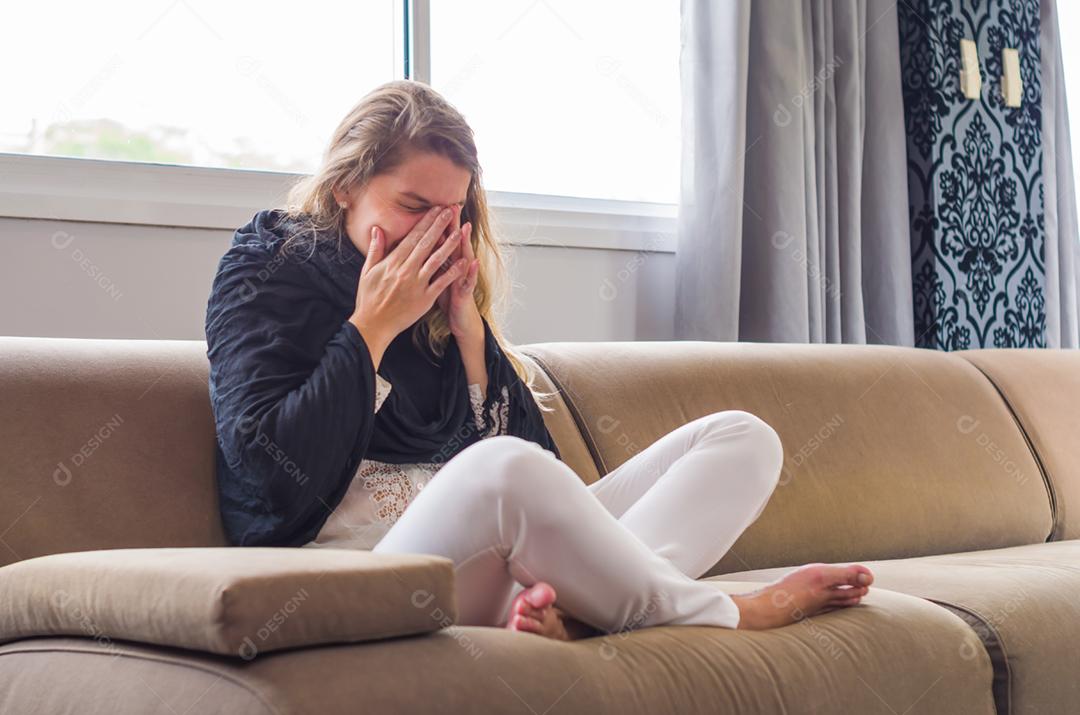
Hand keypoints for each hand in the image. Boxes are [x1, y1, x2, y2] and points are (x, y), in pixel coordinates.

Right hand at [349, 205, 469, 366]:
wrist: (373, 325)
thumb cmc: (369, 298)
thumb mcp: (367, 271)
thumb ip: (375, 249)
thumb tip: (378, 229)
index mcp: (392, 262)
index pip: (411, 237)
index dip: (425, 222)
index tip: (435, 210)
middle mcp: (405, 270)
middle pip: (425, 244)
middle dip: (438, 226)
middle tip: (450, 211)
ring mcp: (416, 284)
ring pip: (435, 260)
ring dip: (448, 245)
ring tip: (459, 232)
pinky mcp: (424, 299)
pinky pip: (441, 283)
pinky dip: (452, 272)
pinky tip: (463, 262)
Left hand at [434, 213, 481, 341]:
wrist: (460, 319)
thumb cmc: (447, 298)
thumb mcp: (435, 278)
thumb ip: (429, 261)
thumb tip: (418, 246)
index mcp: (443, 263)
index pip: (439, 240)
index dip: (436, 224)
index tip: (433, 206)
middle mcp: (455, 267)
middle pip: (453, 243)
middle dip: (452, 226)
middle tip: (452, 206)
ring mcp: (462, 278)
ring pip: (464, 258)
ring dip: (465, 244)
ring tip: (465, 228)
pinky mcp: (466, 292)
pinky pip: (468, 281)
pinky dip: (470, 272)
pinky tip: (472, 262)